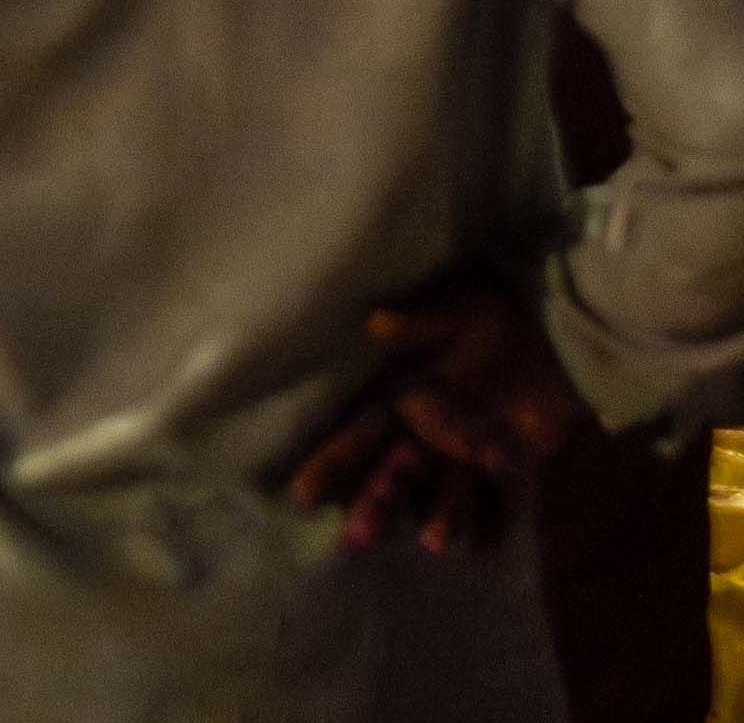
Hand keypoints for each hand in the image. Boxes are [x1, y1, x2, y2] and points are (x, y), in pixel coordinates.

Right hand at [286, 280, 587, 553]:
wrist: (560, 334)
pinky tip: (483, 551)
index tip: (303, 496)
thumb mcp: (456, 313)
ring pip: (445, 492)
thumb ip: (417, 324)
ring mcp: (472, 452)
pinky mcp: (515, 465)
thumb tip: (372, 326)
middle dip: (376, 504)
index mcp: (404, 396)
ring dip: (438, 516)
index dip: (332, 463)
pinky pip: (502, 502)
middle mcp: (430, 431)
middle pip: (396, 473)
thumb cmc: (496, 318)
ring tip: (434, 542)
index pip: (359, 434)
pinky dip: (494, 527)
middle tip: (358, 537)